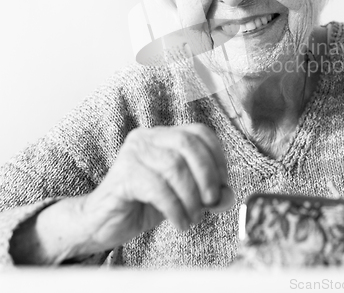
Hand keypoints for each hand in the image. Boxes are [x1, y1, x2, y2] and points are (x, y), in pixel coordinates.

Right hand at [77, 123, 233, 254]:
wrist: (104, 222)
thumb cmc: (146, 204)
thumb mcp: (184, 196)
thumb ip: (207, 194)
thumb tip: (227, 196)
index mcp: (165, 135)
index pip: (200, 132)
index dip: (217, 156)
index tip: (221, 183)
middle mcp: (148, 137)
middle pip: (188, 143)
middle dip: (206, 174)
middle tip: (210, 201)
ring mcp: (134, 153)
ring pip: (174, 166)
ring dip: (191, 196)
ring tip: (193, 216)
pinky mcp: (123, 174)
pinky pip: (158, 188)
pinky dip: (175, 208)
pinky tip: (180, 222)